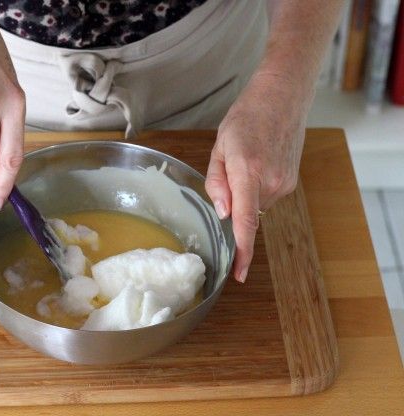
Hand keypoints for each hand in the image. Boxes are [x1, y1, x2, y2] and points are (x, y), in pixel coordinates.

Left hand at [205, 72, 309, 282]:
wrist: (283, 97)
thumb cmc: (246, 117)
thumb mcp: (220, 147)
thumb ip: (217, 182)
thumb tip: (224, 213)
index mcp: (248, 171)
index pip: (245, 222)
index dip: (241, 251)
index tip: (238, 273)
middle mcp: (271, 182)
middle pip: (246, 214)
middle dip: (233, 206)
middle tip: (228, 173)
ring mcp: (285, 183)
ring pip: (256, 206)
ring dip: (245, 195)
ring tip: (245, 163)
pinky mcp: (291, 182)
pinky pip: (266, 197)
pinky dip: (256, 189)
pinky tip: (256, 166)